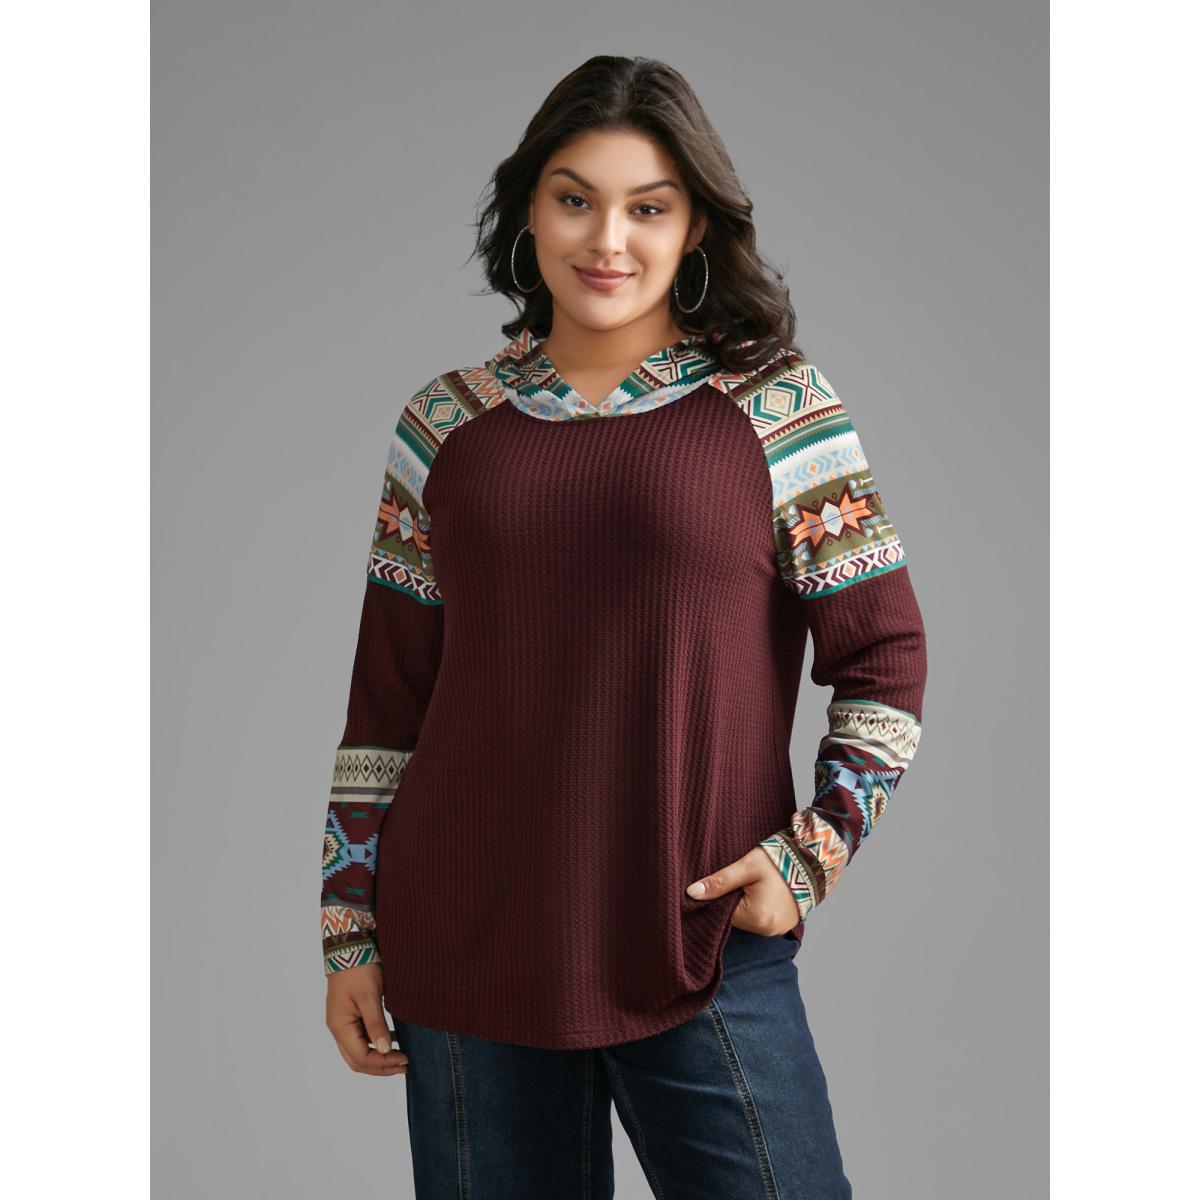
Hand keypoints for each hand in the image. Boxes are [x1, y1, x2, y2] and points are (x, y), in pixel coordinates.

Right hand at [325, 962, 407, 1075]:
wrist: (350, 946)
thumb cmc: (358, 969)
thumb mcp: (370, 996)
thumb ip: (376, 1024)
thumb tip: (385, 1051)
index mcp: (340, 1026)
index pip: (361, 1058)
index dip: (383, 1063)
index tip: (404, 1059)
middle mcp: (338, 1028)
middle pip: (358, 1060)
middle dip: (381, 1066)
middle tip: (405, 1065)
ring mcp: (343, 1022)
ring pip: (359, 1051)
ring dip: (379, 1057)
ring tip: (402, 1057)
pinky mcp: (350, 1015)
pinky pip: (362, 1038)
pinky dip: (377, 1043)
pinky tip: (394, 1040)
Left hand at [685, 846, 801, 936]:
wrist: (814, 859)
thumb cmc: (780, 861)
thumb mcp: (746, 867)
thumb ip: (719, 882)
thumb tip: (692, 893)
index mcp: (756, 918)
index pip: (723, 913)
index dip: (720, 896)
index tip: (724, 882)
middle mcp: (767, 930)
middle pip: (736, 917)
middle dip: (734, 900)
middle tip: (741, 880)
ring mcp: (778, 930)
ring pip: (749, 918)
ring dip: (747, 904)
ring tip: (754, 884)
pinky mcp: (785, 925)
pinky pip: (763, 919)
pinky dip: (760, 907)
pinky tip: (764, 891)